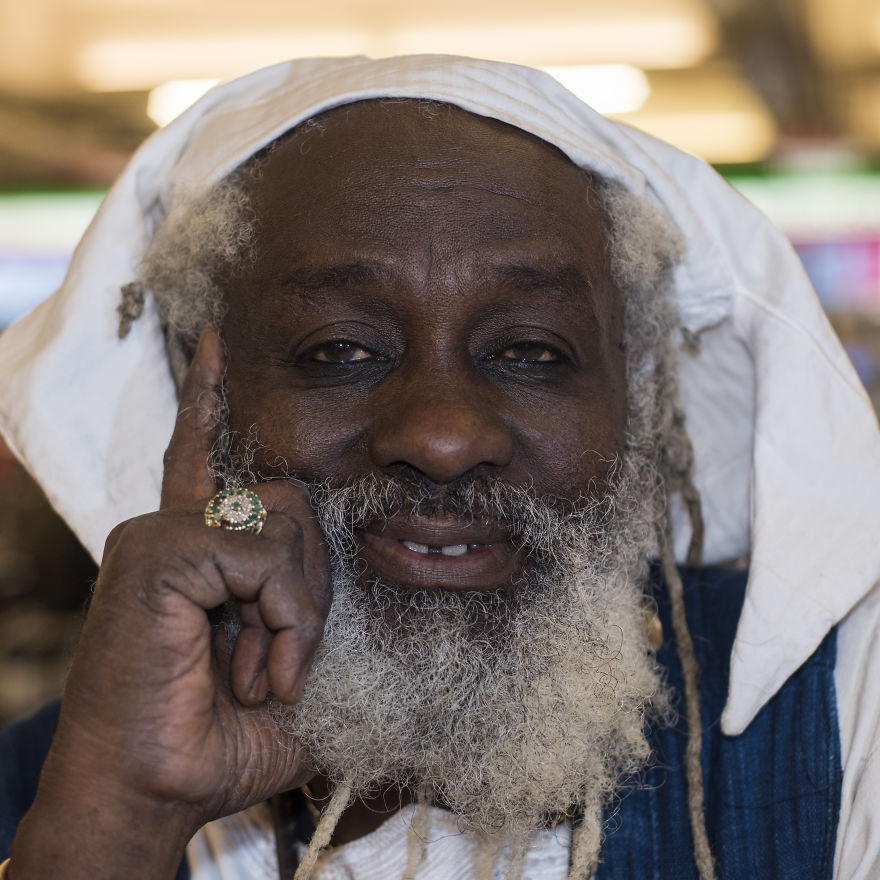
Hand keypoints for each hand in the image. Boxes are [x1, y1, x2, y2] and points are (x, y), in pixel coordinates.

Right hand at [10, 327, 330, 878]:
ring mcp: (162, 535)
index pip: (203, 456)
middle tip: (285, 663)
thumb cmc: (214, 740)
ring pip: (285, 527)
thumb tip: (328, 584)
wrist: (153, 794)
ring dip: (297, 615)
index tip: (212, 341)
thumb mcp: (282, 668)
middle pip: (289, 500)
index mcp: (193, 551)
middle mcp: (172, 529)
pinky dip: (282, 619)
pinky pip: (263, 557)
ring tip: (266, 676)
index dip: (208, 399)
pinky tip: (257, 669)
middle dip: (311, 586)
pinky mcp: (159, 550)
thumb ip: (302, 610)